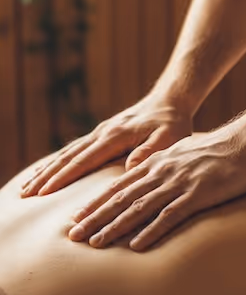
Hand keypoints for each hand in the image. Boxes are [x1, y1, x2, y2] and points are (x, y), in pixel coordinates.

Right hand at [20, 92, 192, 197]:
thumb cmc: (172, 122)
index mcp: (115, 136)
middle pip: (68, 157)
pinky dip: (58, 160)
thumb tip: (130, 167)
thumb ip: (150, 151)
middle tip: (25, 195)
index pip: (84, 160)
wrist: (170, 100)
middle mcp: (103, 133)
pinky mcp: (103, 133)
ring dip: (46, 169)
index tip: (44, 193)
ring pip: (68, 152)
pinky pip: (75, 149)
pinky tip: (48, 170)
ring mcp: (101, 132)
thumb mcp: (168, 138)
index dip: (63, 177)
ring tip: (27, 186)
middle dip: (45, 176)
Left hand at [67, 118, 245, 251]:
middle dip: (96, 217)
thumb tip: (145, 170)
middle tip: (75, 234)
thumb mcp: (182, 150)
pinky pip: (169, 216)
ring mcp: (179, 183)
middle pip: (122, 197)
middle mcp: (162, 171)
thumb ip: (162, 162)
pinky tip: (136, 245)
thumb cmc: (217, 148)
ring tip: (96, 242)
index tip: (78, 216)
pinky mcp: (197, 194)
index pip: (120, 185)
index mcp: (157, 161)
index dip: (97, 202)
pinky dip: (150, 231)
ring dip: (115, 226)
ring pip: (139, 207)